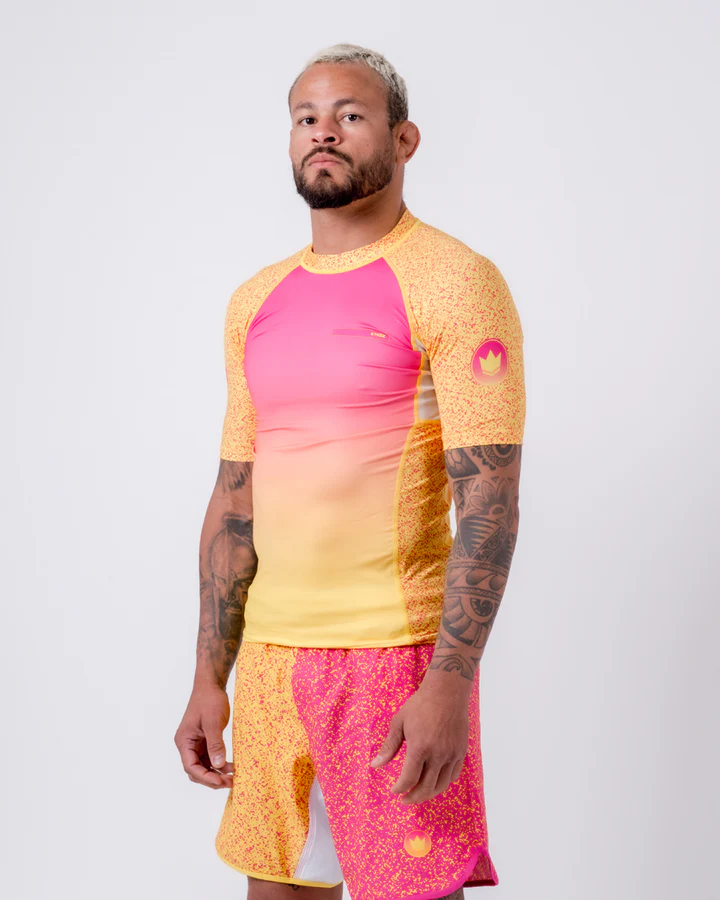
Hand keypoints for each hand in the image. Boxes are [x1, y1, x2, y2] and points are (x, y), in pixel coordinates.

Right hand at [174, 683, 233, 788]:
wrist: (211, 685)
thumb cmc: (209, 700)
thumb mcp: (213, 722)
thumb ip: (215, 744)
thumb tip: (219, 765)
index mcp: (184, 741)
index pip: (190, 767)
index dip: (205, 777)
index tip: (220, 781)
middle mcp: (187, 745)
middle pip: (196, 770)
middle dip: (212, 779)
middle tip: (230, 783)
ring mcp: (196, 744)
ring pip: (204, 766)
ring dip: (217, 773)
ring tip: (233, 777)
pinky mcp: (205, 741)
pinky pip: (210, 758)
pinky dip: (220, 764)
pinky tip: (231, 767)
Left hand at [370, 682, 468, 803]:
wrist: (447, 691)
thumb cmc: (419, 705)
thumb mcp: (399, 722)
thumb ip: (389, 747)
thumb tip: (375, 766)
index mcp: (420, 747)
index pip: (409, 779)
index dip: (400, 789)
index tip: (394, 791)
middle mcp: (438, 754)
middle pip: (426, 788)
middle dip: (413, 798)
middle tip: (404, 800)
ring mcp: (452, 754)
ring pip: (441, 785)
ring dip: (428, 794)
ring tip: (418, 794)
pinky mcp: (461, 751)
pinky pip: (453, 775)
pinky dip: (442, 783)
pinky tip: (434, 781)